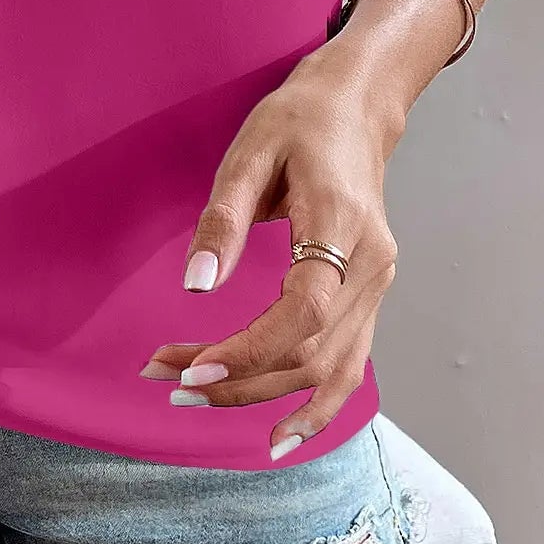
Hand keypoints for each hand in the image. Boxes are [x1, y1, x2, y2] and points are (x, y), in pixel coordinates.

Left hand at [142, 51, 399, 458]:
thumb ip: (224, 220)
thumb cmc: (296, 122)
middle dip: (237, 379)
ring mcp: (378, 286)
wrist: (354, 109)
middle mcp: (372, 266)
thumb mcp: (249, 154)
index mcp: (344, 226)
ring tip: (193, 398)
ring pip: (329, 370)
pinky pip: (349, 367)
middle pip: (310, 352)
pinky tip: (278, 434)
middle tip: (165, 379)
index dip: (249, 351)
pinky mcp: (370, 296)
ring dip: (262, 396)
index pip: (303, 313)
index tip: (191, 369)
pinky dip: (316, 407)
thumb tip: (195, 285)